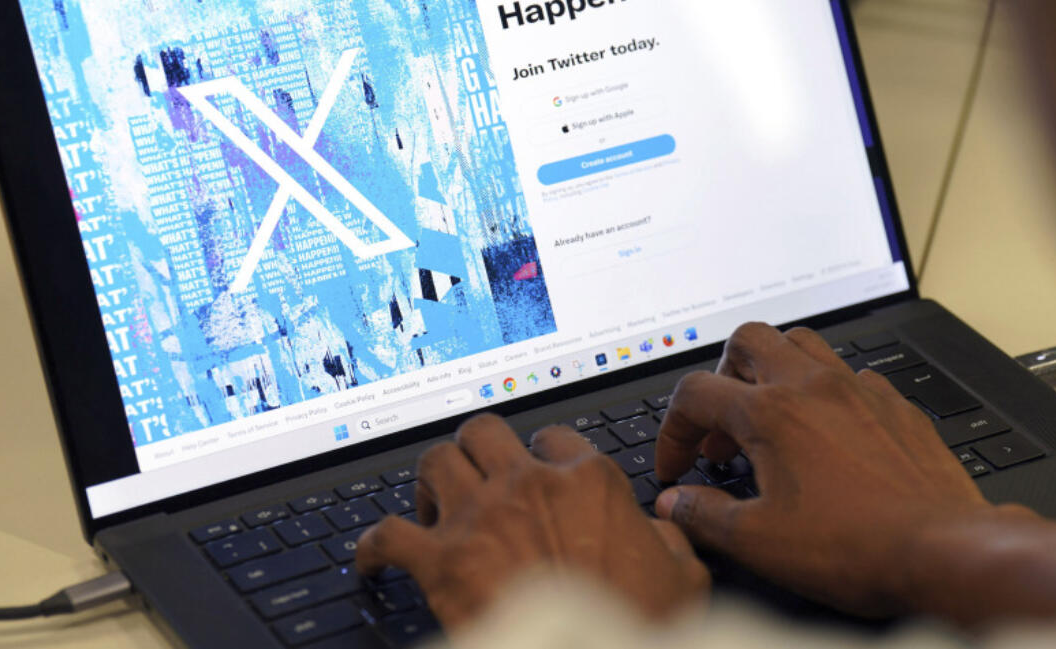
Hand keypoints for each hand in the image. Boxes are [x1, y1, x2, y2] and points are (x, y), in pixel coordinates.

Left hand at [356, 414, 708, 630]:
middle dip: (476, 450)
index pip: (552, 439)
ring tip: (435, 503)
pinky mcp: (440, 562)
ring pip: (435, 461)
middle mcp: (528, 486)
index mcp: (586, 481)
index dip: (542, 457)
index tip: (537, 474)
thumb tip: (661, 532)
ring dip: (431, 481)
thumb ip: (669, 540)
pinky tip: (371, 559)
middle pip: (483, 431)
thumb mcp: (684, 577)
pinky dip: (372, 547)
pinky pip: (386, 535)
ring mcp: (480, 518)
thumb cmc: (637, 625)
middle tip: (479, 476)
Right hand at [653, 322, 1005, 616]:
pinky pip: (850, 375)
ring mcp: (859, 390)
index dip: (673, 430)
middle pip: (748, 340)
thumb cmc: (858, 545)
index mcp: (772, 413)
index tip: (679, 466)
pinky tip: (827, 434)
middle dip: (721, 376)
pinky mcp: (895, 406)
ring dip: (773, 371)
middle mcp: (814, 387)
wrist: (944, 550)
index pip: (696, 394)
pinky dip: (826, 392)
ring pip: (802, 343)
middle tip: (720, 426)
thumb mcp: (759, 541)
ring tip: (767, 417)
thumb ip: (705, 515)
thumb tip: (676, 503)